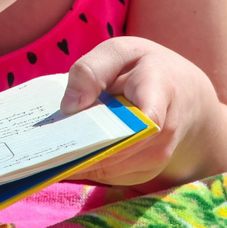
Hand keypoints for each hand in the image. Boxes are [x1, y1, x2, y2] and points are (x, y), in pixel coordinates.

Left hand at [58, 37, 217, 185]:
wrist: (186, 98)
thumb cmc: (147, 69)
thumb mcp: (122, 52)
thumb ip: (93, 69)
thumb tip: (69, 106)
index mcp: (159, 90)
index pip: (149, 117)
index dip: (120, 130)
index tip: (81, 124)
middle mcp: (164, 131)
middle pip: (115, 149)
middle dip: (78, 146)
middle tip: (41, 143)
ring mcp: (157, 157)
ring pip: (107, 167)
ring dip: (76, 159)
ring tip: (46, 149)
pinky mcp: (145, 172)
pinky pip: (107, 175)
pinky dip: (84, 165)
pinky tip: (65, 153)